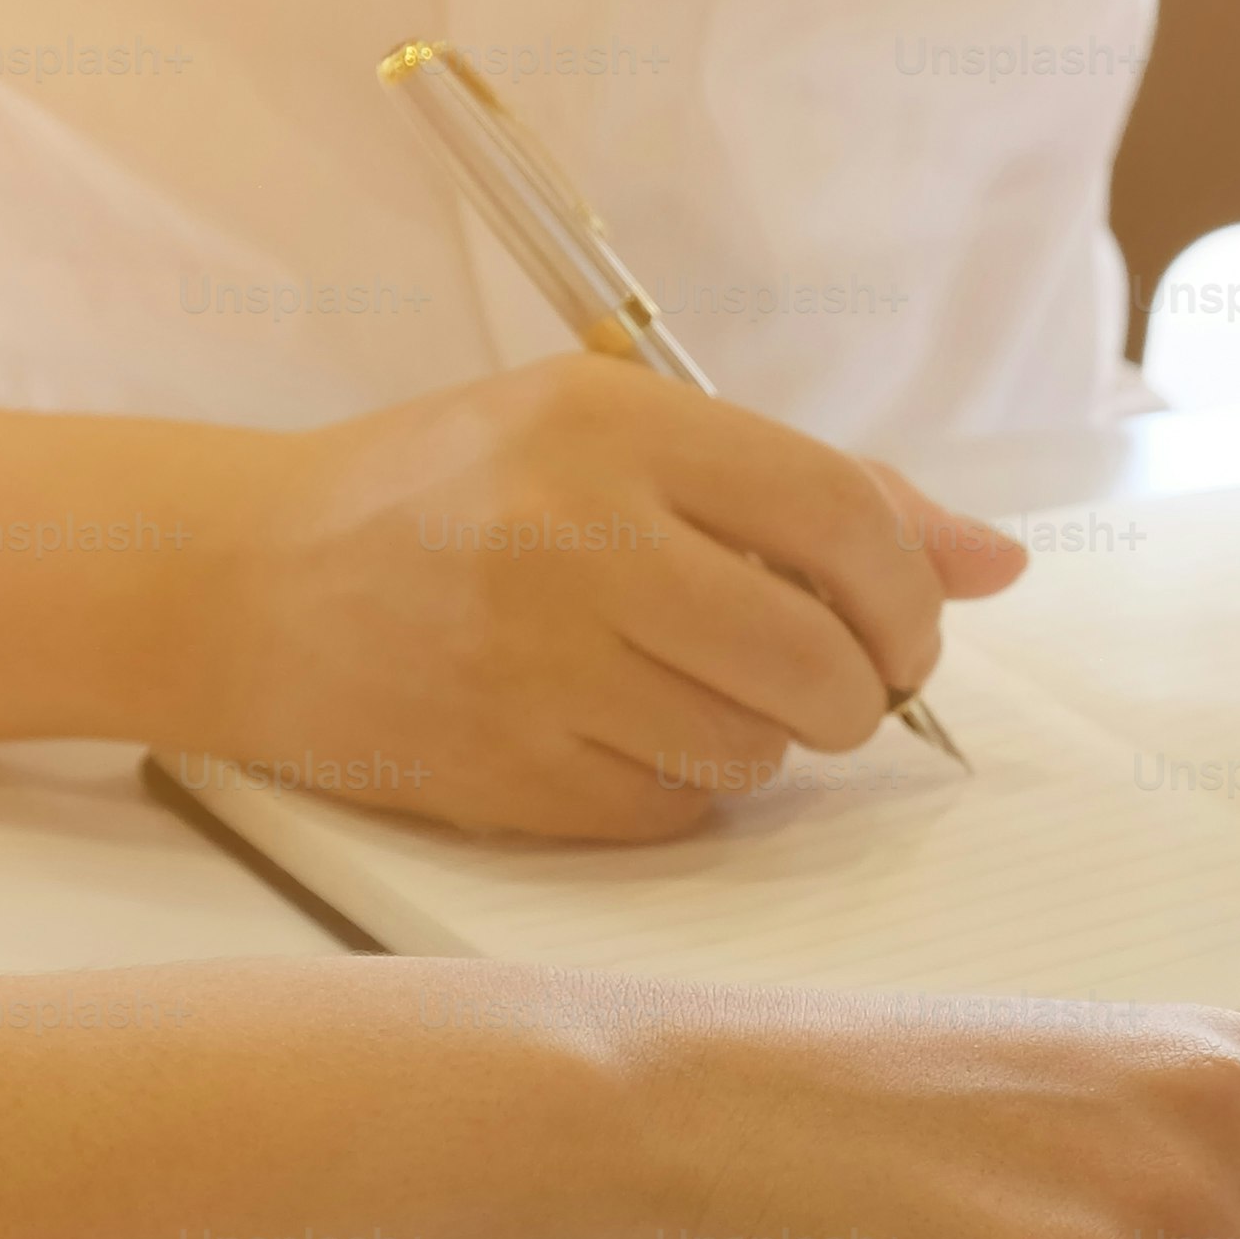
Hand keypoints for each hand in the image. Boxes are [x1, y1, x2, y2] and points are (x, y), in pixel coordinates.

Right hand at [189, 357, 1027, 837]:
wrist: (242, 583)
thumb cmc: (450, 490)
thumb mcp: (612, 427)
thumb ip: (814, 487)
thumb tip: (998, 561)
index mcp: (616, 428)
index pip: (845, 518)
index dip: (910, 591)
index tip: (906, 624)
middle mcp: (580, 543)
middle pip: (824, 659)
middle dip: (863, 688)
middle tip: (832, 679)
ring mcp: (539, 669)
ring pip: (760, 749)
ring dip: (770, 738)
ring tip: (700, 688)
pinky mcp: (508, 775)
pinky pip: (678, 810)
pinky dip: (687, 786)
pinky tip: (629, 730)